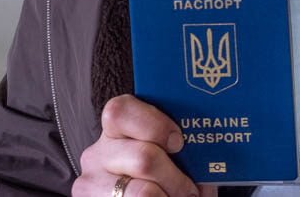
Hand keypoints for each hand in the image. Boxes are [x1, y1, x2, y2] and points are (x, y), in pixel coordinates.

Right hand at [72, 94, 216, 196]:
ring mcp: (92, 182)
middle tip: (190, 189)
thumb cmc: (165, 177)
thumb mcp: (171, 157)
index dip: (155, 125)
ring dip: (169, 196)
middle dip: (175, 177)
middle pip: (143, 157)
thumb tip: (207, 158)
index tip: (179, 143)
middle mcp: (98, 152)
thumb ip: (184, 150)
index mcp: (117, 128)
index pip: (121, 111)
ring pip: (143, 192)